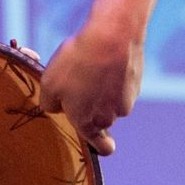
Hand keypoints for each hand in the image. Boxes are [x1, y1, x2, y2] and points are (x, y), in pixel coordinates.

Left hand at [41, 22, 140, 154]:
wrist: (111, 37)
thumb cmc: (77, 64)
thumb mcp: (49, 85)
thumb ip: (50, 104)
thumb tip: (57, 108)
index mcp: (88, 122)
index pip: (102, 147)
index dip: (100, 145)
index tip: (102, 143)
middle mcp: (110, 116)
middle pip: (100, 117)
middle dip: (89, 104)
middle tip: (75, 82)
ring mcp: (126, 99)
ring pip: (109, 99)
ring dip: (100, 87)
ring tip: (87, 66)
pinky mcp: (135, 82)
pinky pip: (120, 82)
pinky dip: (112, 74)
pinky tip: (103, 58)